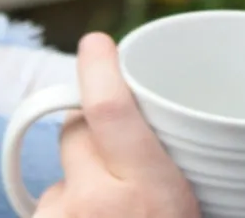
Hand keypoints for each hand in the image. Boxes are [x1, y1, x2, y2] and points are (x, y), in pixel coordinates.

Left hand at [33, 33, 199, 217]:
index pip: (110, 109)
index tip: (96, 44)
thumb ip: (174, 167)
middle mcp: (97, 202)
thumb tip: (163, 125)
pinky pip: (47, 206)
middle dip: (92, 134)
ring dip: (80, 184)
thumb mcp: (197, 209)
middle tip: (122, 166)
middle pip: (76, 131)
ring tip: (110, 214)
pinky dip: (66, 212)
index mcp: (151, 191)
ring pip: (63, 173)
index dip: (99, 70)